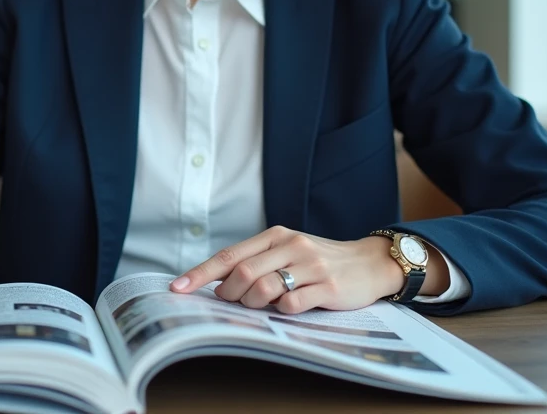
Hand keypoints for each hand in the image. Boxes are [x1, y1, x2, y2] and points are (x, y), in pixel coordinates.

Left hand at [168, 226, 404, 313]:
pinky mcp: (328, 287)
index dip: (200, 273)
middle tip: (230, 303)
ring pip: (264, 288)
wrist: (369, 263)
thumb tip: (216, 282)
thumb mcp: (288, 251)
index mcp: (276, 236)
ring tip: (259, 306)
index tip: (178, 288)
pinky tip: (287, 308)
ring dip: (253, 303)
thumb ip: (257, 261)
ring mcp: (311, 266)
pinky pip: (292, 304)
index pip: (230, 255)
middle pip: (242, 272)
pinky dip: (281, 311)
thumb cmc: (320, 260)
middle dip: (228, 293)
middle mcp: (291, 246)